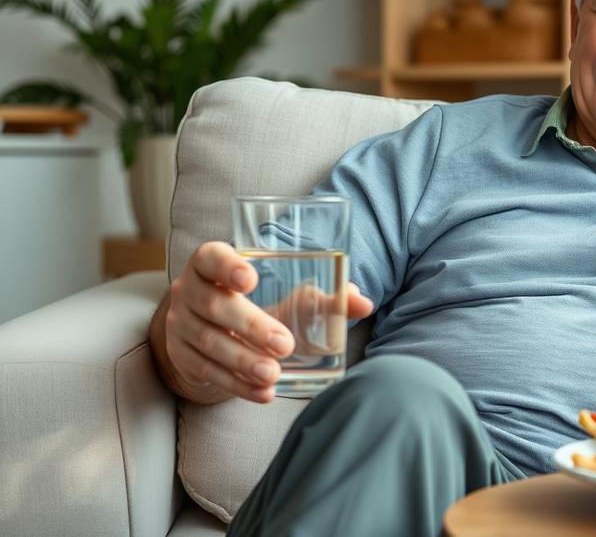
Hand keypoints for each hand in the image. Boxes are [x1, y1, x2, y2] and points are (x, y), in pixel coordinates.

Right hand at [166, 241, 373, 402]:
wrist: (210, 334)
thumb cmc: (256, 305)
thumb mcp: (283, 297)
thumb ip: (322, 298)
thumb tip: (363, 302)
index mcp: (211, 264)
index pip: (211, 257)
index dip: (227, 266)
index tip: (251, 279)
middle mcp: (189, 290)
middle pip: (214, 305)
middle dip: (250, 325)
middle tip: (284, 344)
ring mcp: (179, 324)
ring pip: (209, 342)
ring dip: (243, 360)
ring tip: (273, 374)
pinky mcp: (180, 357)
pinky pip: (208, 371)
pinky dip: (237, 384)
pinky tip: (262, 392)